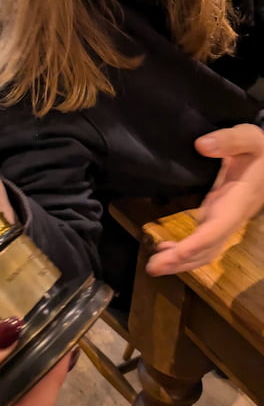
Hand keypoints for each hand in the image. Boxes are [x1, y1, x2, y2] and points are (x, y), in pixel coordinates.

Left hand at [147, 123, 263, 274]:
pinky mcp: (219, 215)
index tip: (175, 255)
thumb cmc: (259, 148)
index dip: (196, 244)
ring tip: (155, 265)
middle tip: (153, 268)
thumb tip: (201, 146)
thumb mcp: (248, 137)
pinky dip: (186, 250)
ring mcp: (225, 218)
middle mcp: (232, 216)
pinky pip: (203, 240)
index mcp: (238, 201)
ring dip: (182, 261)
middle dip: (182, 261)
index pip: (216, 229)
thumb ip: (227, 140)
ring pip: (206, 249)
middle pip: (208, 247)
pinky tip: (166, 250)